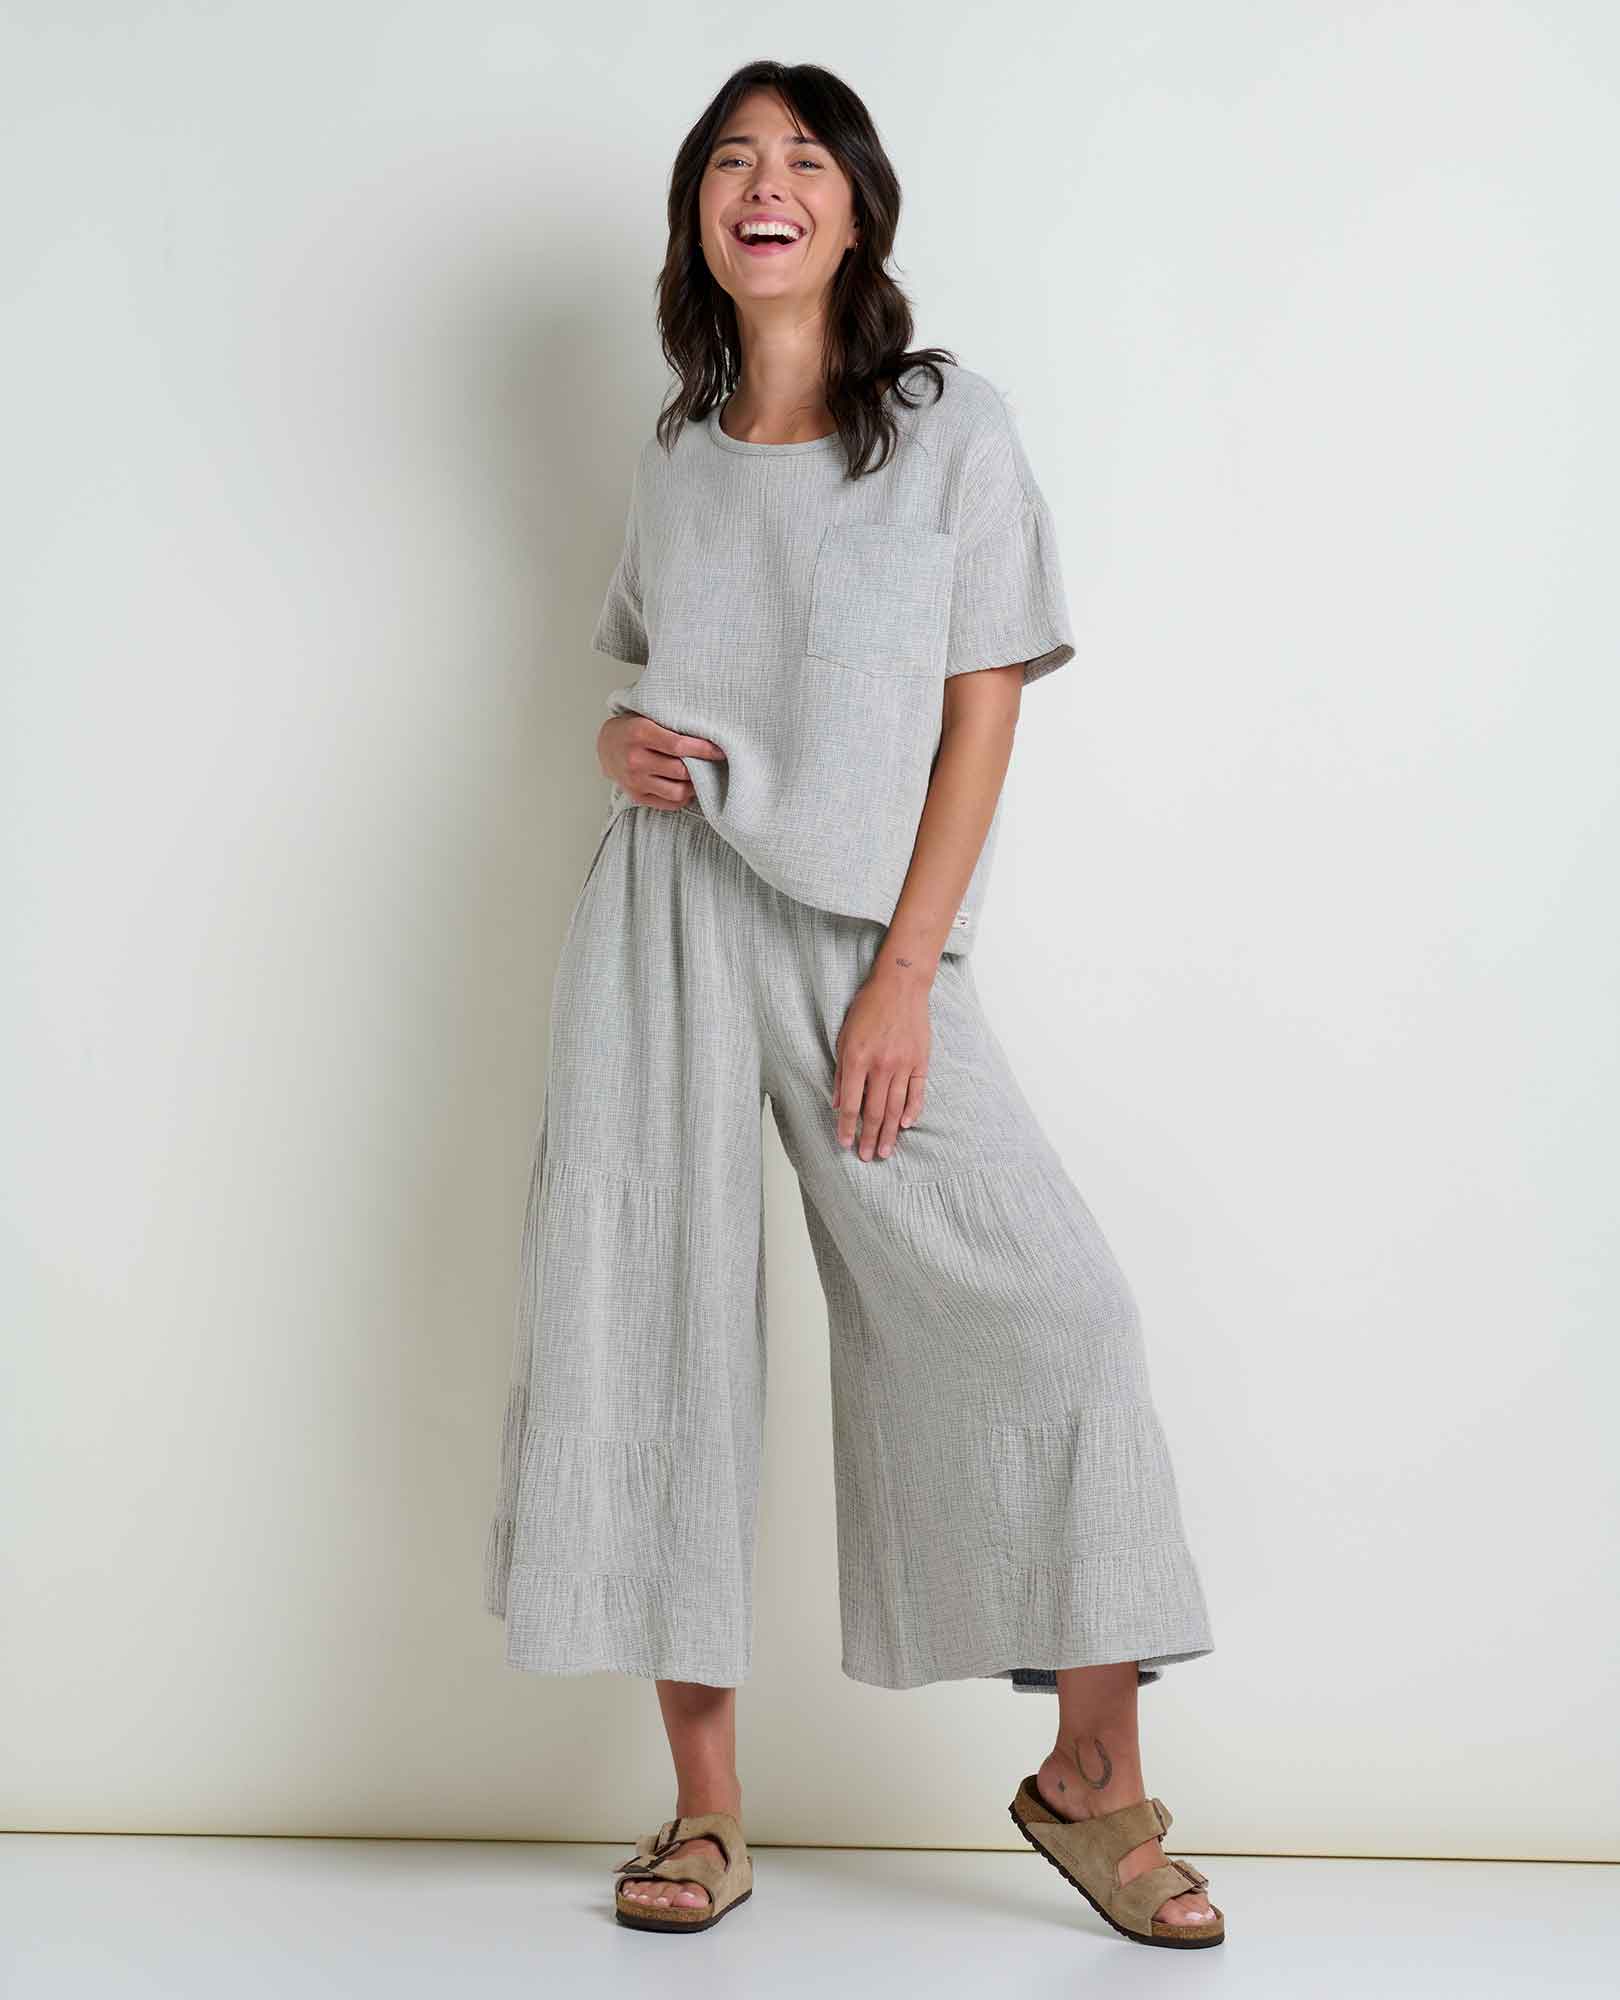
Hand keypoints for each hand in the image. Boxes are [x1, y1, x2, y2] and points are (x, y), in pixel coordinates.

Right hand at [598, 711, 725, 808]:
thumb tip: (710, 734)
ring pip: (678, 791)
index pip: (680, 746)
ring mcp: (635, 781)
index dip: (704, 750)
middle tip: (713, 764)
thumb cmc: (635, 728)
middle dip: (701, 768)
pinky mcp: (637, 796)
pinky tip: (688, 786)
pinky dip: (684, 797)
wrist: (606, 745)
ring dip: (694, 785)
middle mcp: (636, 759)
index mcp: (640, 733)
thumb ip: (673, 725)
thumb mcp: (649, 717)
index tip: (720, 751)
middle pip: (681, 770)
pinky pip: (670, 803)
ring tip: (701, 776)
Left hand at [832, 965, 929, 1160]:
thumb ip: (842, 1072)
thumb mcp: (844, 1037)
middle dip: (868, 1137)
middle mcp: (881, 1065)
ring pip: (895, 1107)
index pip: (852, 1103)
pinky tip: (905, 1126)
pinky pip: (917, 1092)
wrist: (900, 985)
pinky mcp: (921, 1060)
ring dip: (888, 1132)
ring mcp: (904, 1064)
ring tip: (884, 1151)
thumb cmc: (868, 1008)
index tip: (844, 1143)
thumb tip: (838, 1103)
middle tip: (866, 1156)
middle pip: (874, 1111)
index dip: (847, 1127)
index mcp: (858, 1059)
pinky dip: (911, 1111)